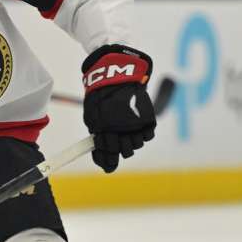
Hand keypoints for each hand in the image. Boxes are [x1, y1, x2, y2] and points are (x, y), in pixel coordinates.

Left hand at [81, 44, 155, 172]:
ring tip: (127, 129)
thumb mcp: (92, 115)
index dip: (107, 162)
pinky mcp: (148, 118)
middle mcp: (121, 128)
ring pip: (137, 145)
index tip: (107, 166)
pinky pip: (148, 136)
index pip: (107, 153)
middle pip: (125, 152)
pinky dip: (143, 133)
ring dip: (132, 141)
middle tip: (119, 142)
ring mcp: (136, 124)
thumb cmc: (102, 96)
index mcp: (103, 129)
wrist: (118, 75)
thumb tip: (99, 153)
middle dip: (121, 149)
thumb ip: (97, 135)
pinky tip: (137, 125)